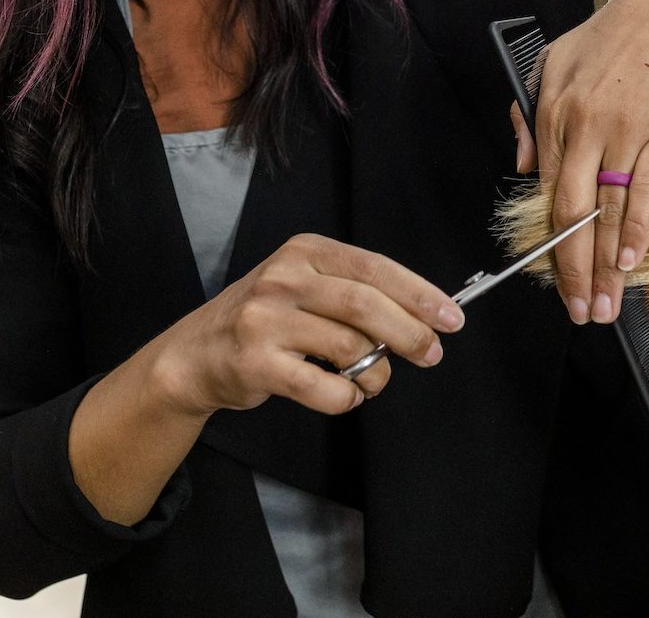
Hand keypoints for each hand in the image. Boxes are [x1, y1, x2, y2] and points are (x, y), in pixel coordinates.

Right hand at [158, 234, 464, 415]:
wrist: (197, 353)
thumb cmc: (267, 318)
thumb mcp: (306, 285)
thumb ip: (354, 292)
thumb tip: (423, 316)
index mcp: (305, 251)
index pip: (374, 268)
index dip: (418, 293)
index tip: (451, 317)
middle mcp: (284, 278)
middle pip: (365, 305)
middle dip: (409, 333)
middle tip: (431, 353)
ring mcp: (266, 319)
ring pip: (349, 347)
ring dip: (375, 373)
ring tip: (372, 380)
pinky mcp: (256, 362)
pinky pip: (324, 387)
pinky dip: (346, 397)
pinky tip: (344, 393)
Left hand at [512, 0, 648, 323]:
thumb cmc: (617, 34)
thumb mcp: (555, 60)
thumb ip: (532, 113)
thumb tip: (523, 165)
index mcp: (553, 111)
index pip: (546, 190)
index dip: (549, 241)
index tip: (551, 277)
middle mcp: (583, 125)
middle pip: (572, 212)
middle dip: (571, 269)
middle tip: (575, 310)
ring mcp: (624, 131)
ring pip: (610, 211)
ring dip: (607, 264)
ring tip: (606, 303)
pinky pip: (648, 193)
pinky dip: (640, 232)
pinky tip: (633, 262)